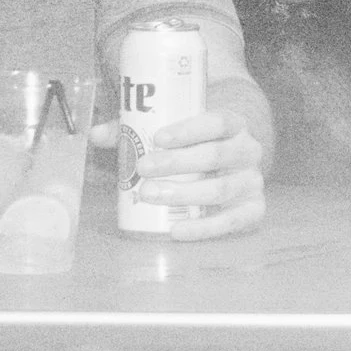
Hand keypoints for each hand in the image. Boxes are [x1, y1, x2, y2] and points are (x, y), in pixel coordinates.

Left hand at [111, 106, 265, 237]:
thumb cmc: (199, 142)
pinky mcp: (253, 208)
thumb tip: (96, 134)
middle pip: (216, 155)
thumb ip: (138, 128)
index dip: (189, 130)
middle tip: (143, 168)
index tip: (158, 137)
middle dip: (177, 163)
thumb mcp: (178, 128)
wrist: (236, 160)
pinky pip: (232, 221)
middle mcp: (249, 149)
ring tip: (149, 195)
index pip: (217, 121)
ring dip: (184, 194)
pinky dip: (204, 228)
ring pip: (221, 188)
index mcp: (234, 123)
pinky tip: (176, 230)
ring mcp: (252, 180)